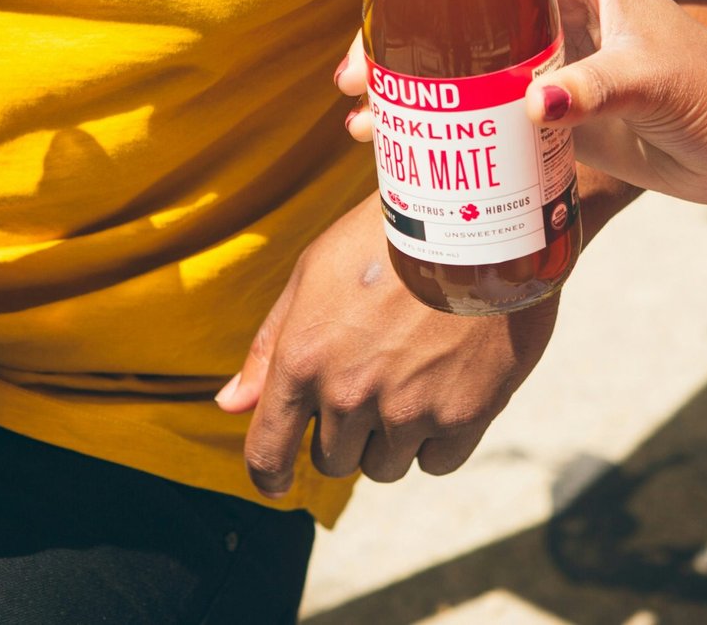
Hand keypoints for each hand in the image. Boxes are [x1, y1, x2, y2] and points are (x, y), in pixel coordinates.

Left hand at [215, 194, 559, 495]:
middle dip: (343, 433)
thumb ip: (270, 348)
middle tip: (370, 382)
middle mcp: (349, 395)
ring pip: (384, 466)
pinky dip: (436, 439)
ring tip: (410, 378)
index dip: (266, 477)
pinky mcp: (463, 416)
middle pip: (333, 461)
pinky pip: (435, 463)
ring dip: (390, 439)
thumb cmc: (385, 238)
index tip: (275, 484)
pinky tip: (444, 389)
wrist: (477, 221)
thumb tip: (229, 405)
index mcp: (302, 360)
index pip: (268, 453)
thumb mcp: (311, 277)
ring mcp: (408, 410)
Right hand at [338, 0, 706, 204]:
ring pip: (459, 59)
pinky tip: (398, 147)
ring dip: (408, 84)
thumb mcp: (655, 81)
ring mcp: (548, 57)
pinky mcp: (552, 106)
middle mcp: (556, 7)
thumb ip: (598, 87)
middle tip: (355, 72)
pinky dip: (438, 123)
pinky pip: (479, 108)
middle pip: (457, 5)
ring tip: (361, 113)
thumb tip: (535, 104)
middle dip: (400, 34)